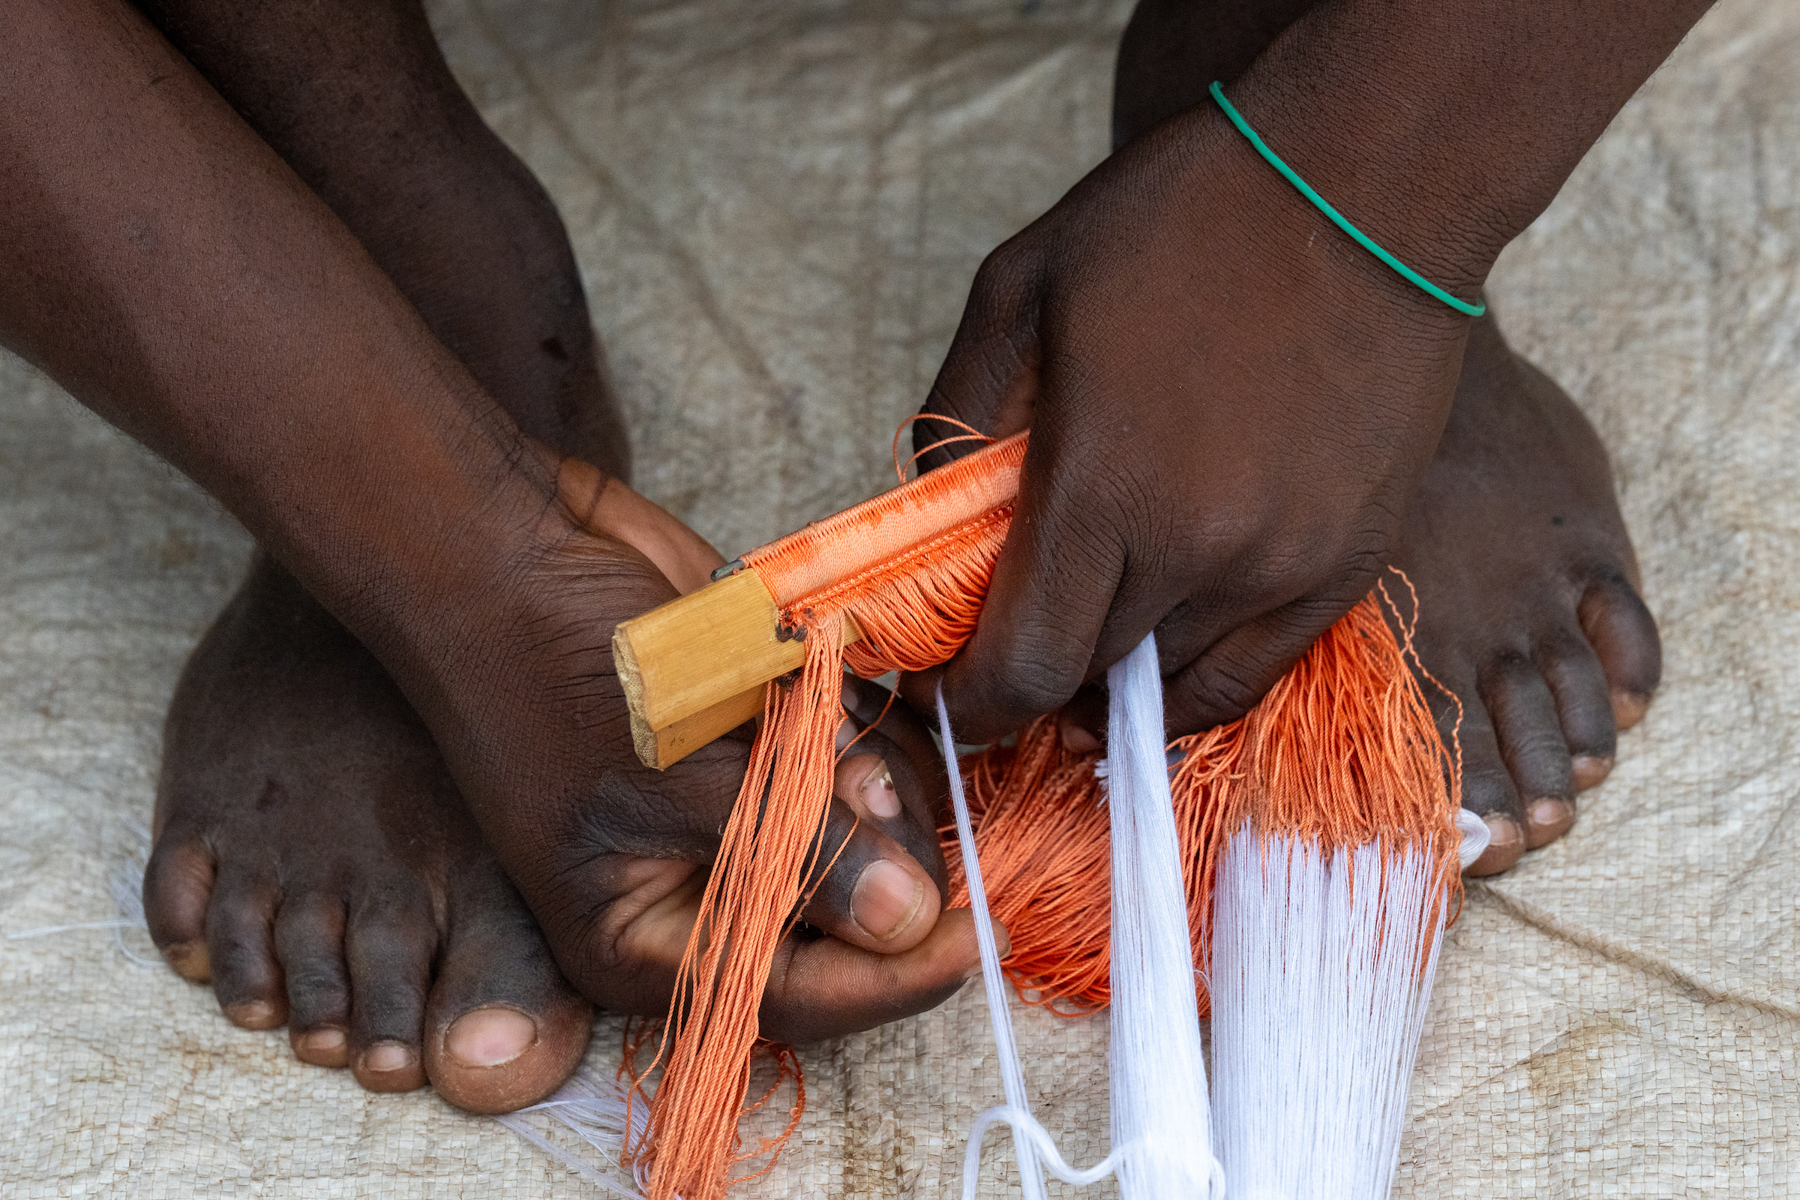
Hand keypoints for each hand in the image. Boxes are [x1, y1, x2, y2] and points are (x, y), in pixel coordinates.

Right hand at [408, 455, 985, 1041]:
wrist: (517, 548)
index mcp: (647, 939)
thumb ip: (791, 854)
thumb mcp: (669, 780)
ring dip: (872, 779)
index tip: (979, 935)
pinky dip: (865, 724)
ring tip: (813, 713)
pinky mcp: (775, 741)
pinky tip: (812, 677)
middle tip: (859, 779)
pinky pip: (863, 762)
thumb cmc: (551, 674)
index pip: (794, 997)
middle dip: (878, 853)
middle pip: (851, 923)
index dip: (893, 978)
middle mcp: (705, 890)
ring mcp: (747, 811)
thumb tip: (907, 924)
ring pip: (873, 837)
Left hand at [907, 104, 1473, 741]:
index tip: (944, 694)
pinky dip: (1193, 681)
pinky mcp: (1352, 562)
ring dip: (1112, 675)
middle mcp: (1198, 551)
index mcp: (1102, 486)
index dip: (967, 706)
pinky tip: (1161, 653)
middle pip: (1087, 682)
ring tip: (1087, 627)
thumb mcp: (1018, 287)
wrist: (1366, 178)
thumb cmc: (1180, 218)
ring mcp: (1285, 566)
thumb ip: (955, 418)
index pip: (1021, 670)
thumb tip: (931, 526)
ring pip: (1169, 687)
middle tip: (1007, 631)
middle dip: (1030, 676)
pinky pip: (1254, 675)